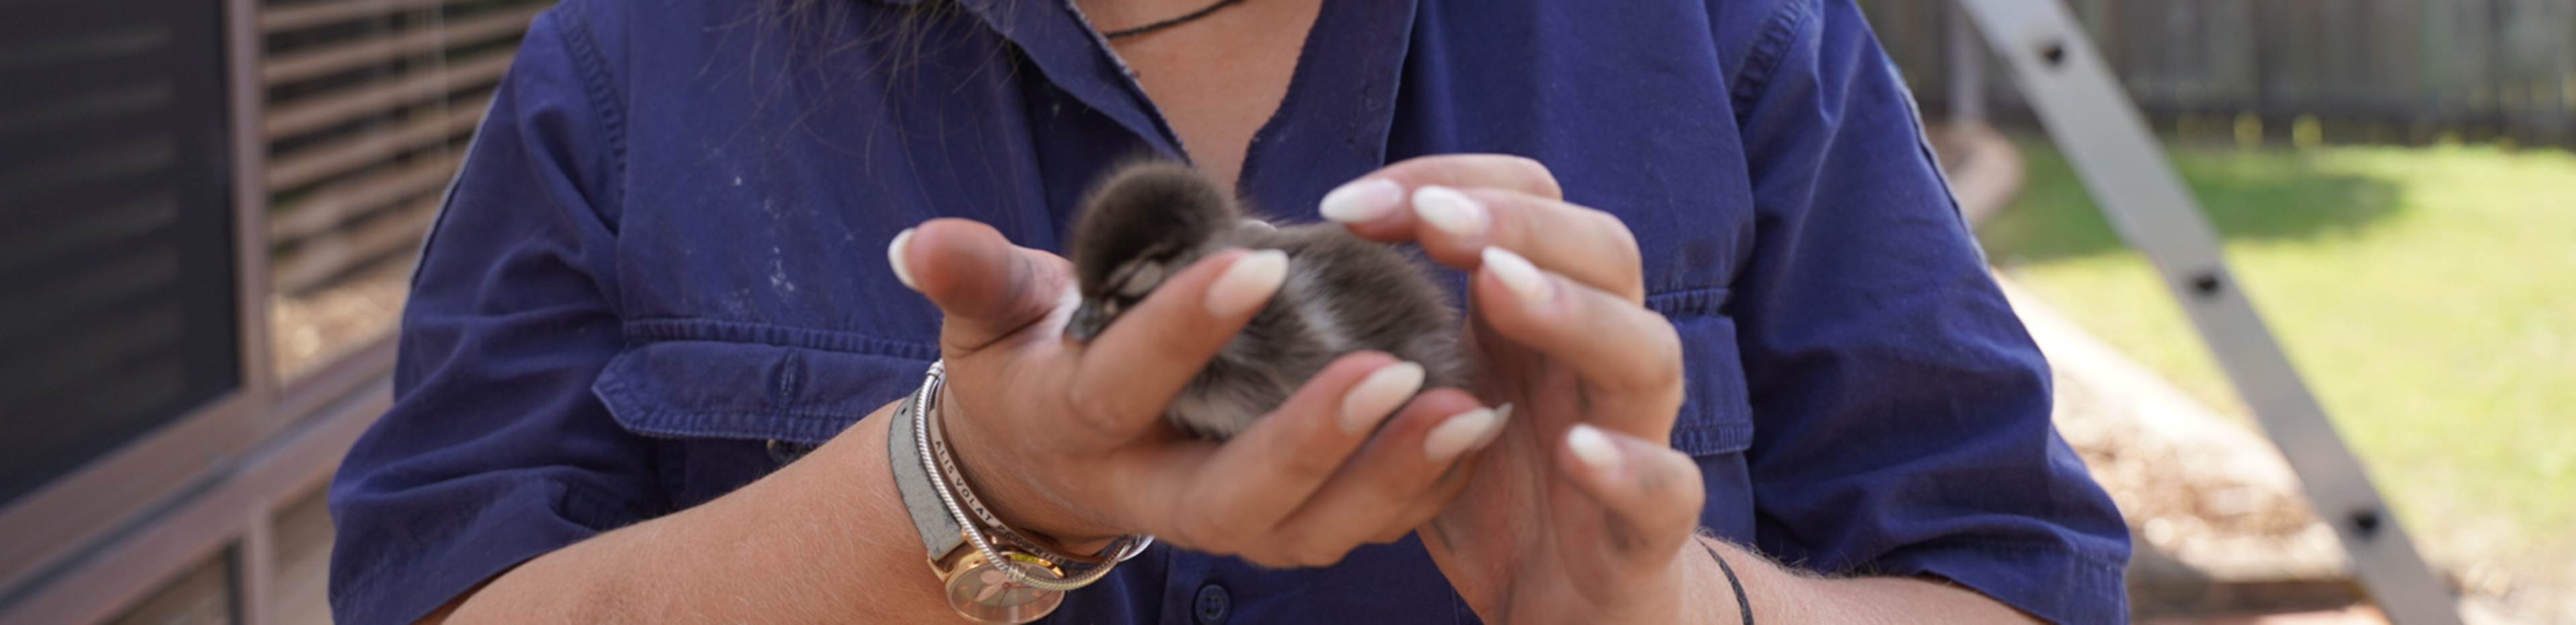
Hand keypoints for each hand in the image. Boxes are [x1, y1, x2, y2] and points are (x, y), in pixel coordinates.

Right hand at [881, 219, 1506, 565]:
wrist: (1043, 464)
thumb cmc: (1029, 360)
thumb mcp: (990, 318)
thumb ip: (972, 279)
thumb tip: (918, 240)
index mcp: (1081, 426)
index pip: (1127, 385)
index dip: (1184, 332)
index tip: (1258, 263)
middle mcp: (1154, 494)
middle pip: (1234, 498)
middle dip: (1313, 442)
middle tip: (1391, 370)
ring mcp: (1226, 523)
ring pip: (1311, 534)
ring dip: (1392, 478)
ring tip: (1466, 407)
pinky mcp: (1285, 530)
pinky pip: (1359, 529)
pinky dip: (1422, 491)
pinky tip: (1482, 429)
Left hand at [1326, 156, 1714, 621]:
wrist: (1575, 606)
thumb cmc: (1499, 487)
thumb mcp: (1435, 394)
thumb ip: (1391, 326)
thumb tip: (1281, 252)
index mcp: (1547, 314)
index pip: (1531, 203)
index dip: (1449, 184)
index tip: (1342, 207)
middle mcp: (1603, 358)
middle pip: (1604, 252)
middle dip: (1517, 222)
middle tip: (1429, 218)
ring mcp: (1636, 437)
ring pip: (1644, 352)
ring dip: (1572, 312)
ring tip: (1498, 285)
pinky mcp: (1649, 532)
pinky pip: (1667, 490)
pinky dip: (1628, 467)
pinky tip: (1575, 452)